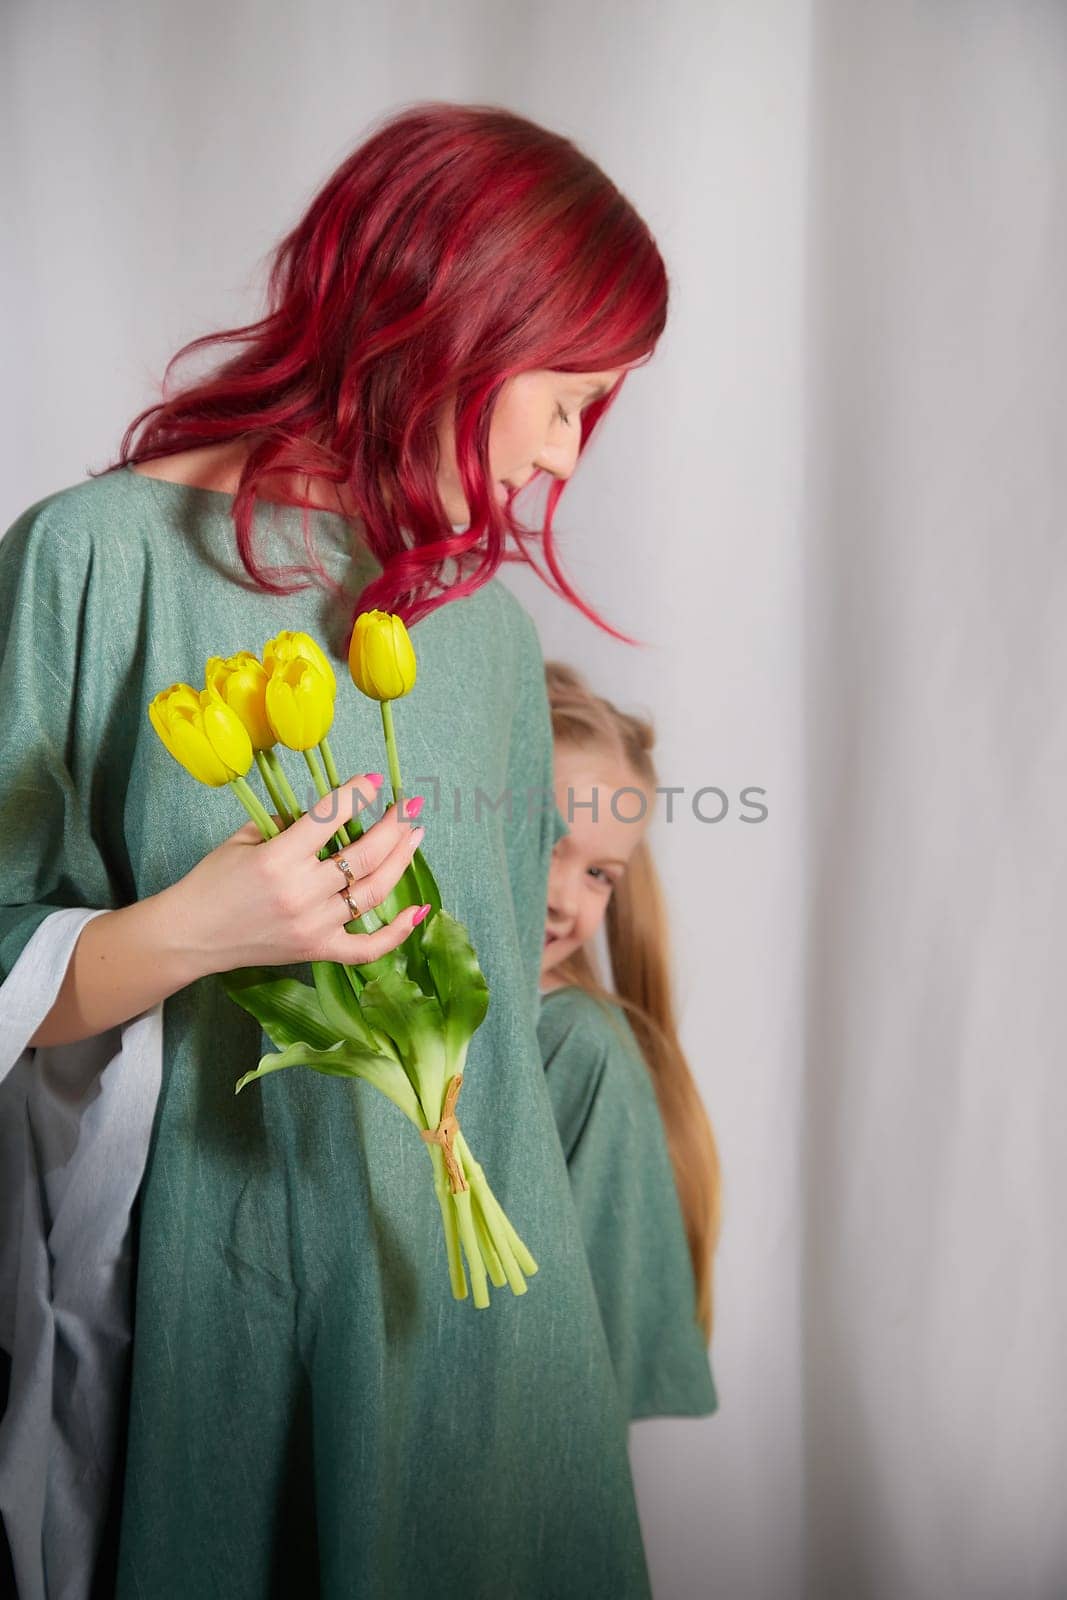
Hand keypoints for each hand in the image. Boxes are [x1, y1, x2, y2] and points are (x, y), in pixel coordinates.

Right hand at [172, 774, 426, 974]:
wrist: (190, 936)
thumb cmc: (212, 882)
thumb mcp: (242, 839)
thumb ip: (287, 822)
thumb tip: (330, 812)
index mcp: (278, 859)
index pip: (330, 818)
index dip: (357, 794)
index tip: (375, 781)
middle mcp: (301, 893)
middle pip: (364, 855)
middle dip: (394, 825)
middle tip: (410, 806)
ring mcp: (313, 926)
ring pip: (373, 892)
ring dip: (401, 860)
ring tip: (415, 835)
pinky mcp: (317, 950)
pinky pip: (367, 947)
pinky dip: (398, 932)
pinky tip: (420, 910)